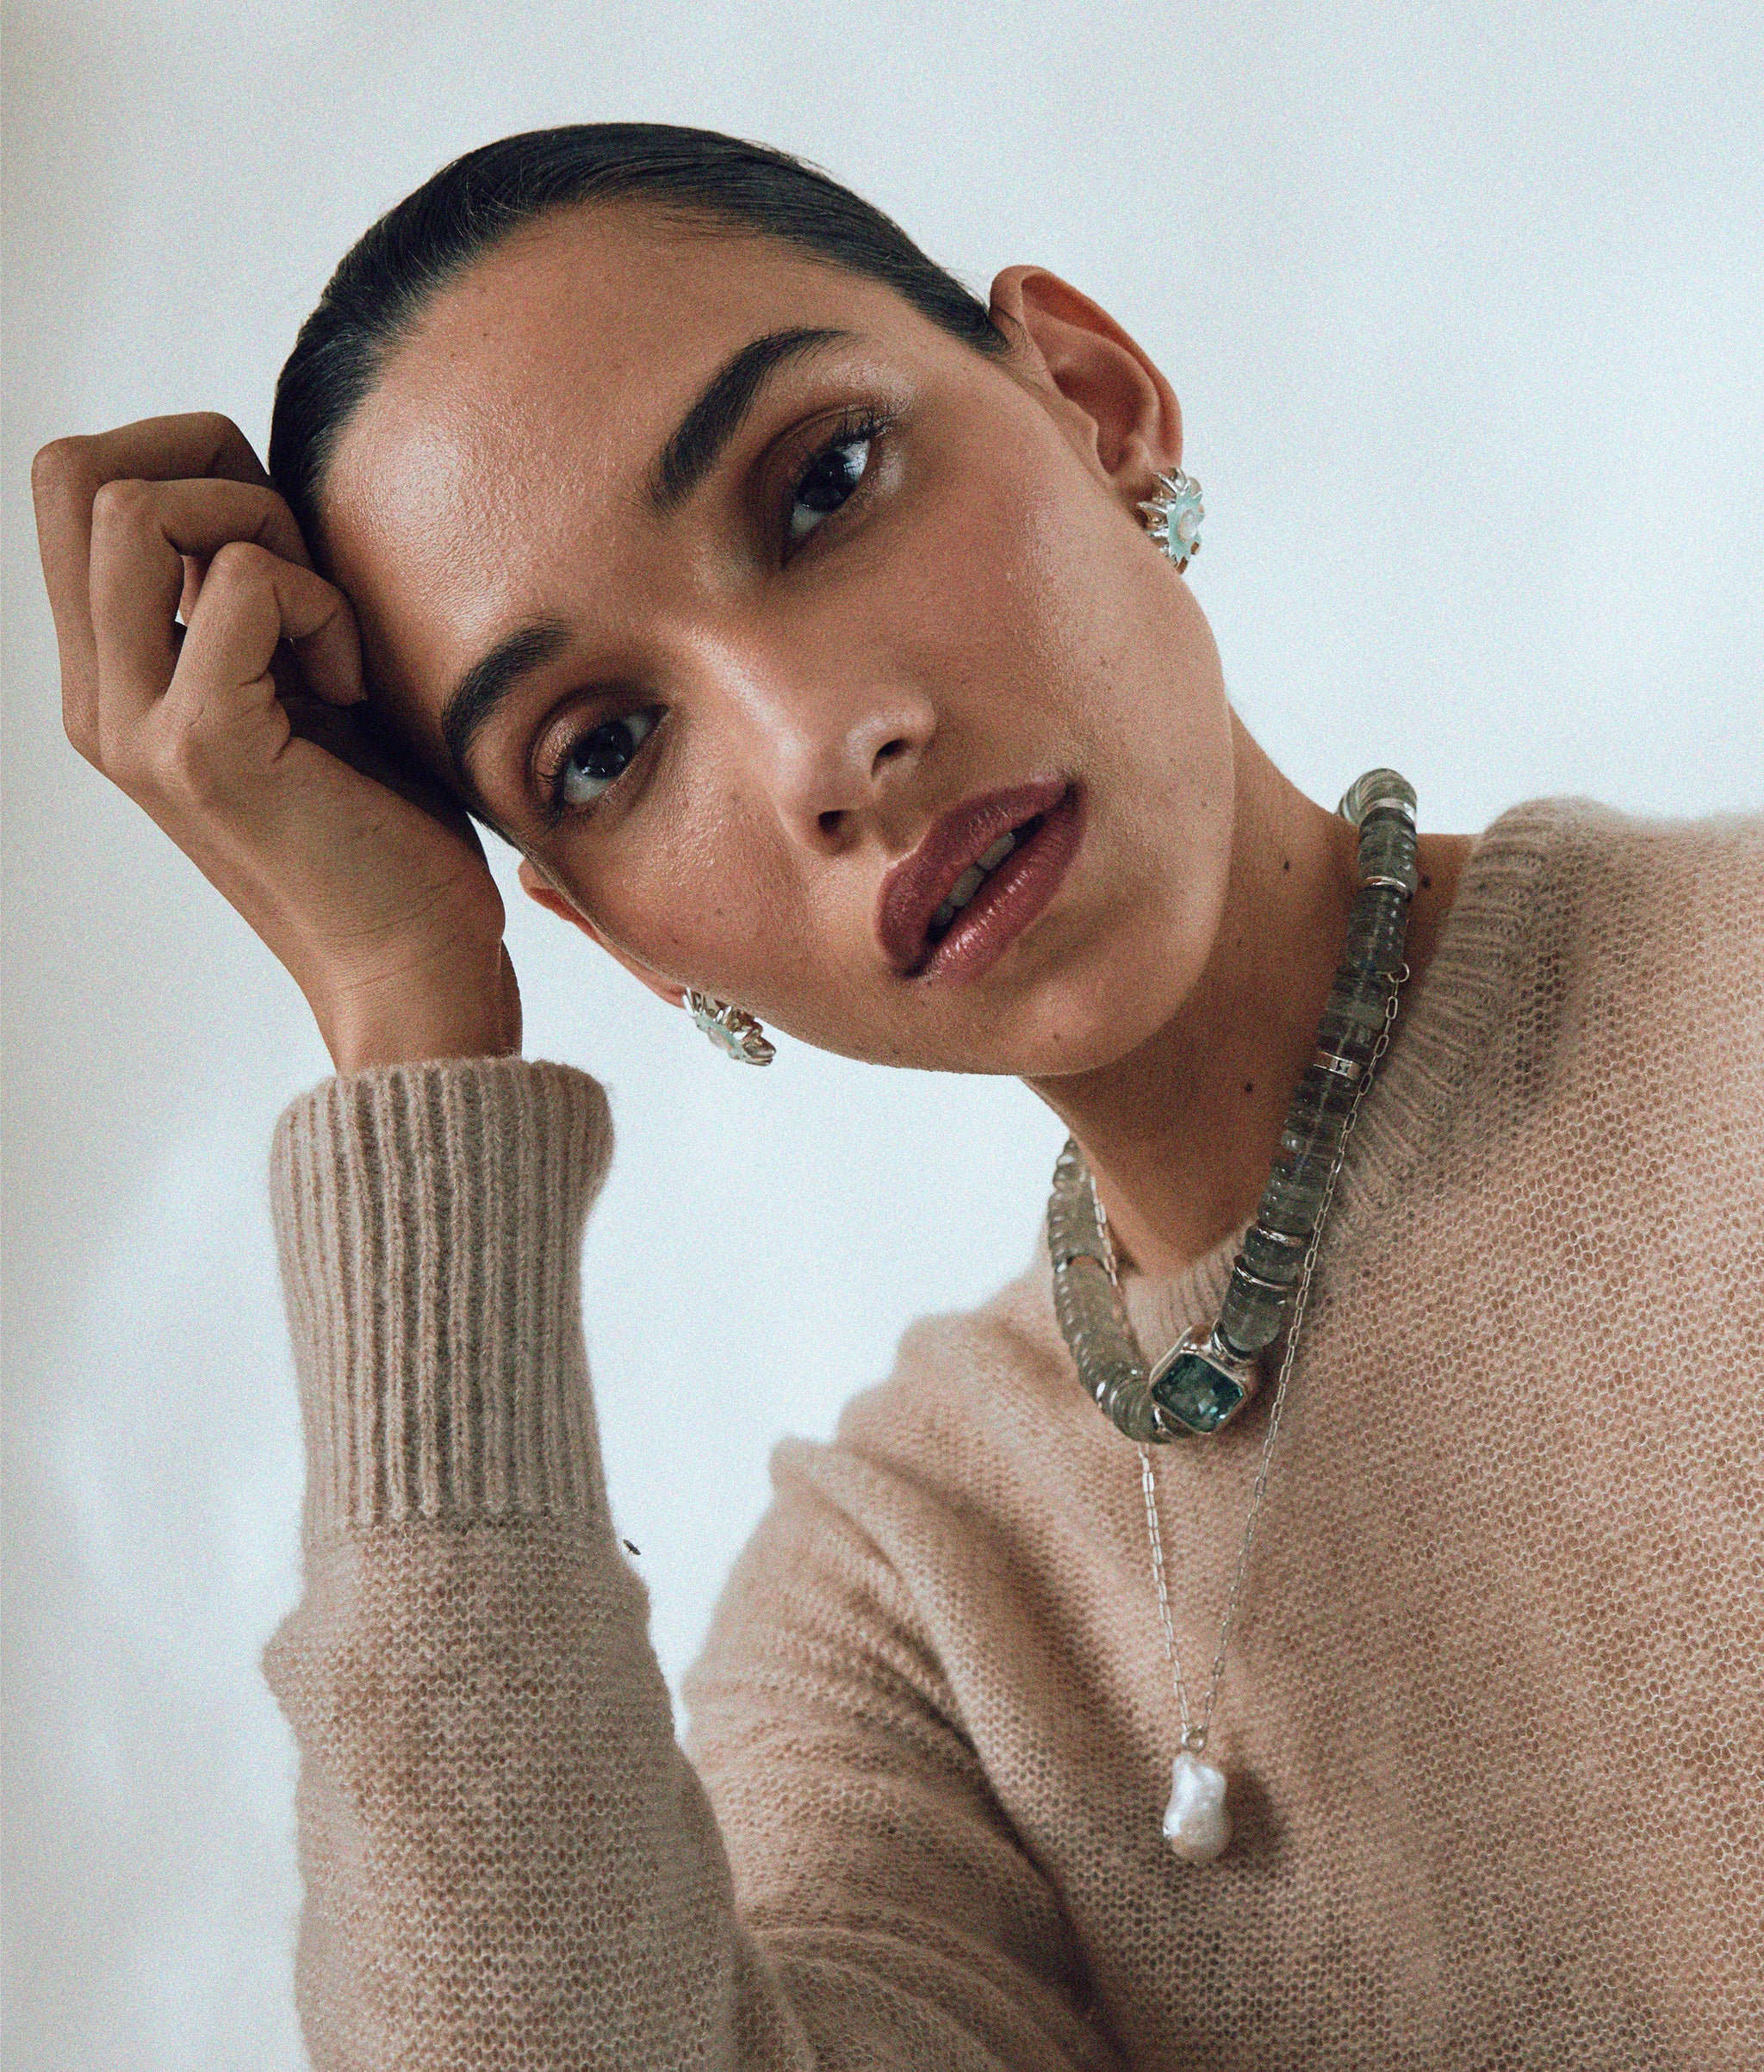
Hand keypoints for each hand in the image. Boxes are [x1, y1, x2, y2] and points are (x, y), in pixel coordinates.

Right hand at [32, 412, 519, 1073]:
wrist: (412, 971)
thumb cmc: (387, 830)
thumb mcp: (299, 688)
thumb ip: (252, 600)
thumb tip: (257, 484)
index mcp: (113, 680)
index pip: (72, 487)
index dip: (186, 460)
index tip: (286, 544)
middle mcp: (99, 700)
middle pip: (72, 472)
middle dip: (210, 463)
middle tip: (301, 559)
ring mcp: (137, 727)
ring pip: (131, 508)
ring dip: (262, 529)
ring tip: (325, 630)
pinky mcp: (203, 749)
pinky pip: (240, 582)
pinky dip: (321, 605)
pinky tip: (354, 688)